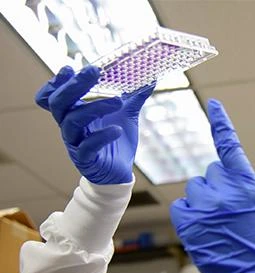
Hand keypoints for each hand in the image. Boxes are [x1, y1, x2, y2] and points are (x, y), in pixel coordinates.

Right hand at [35, 65, 153, 183]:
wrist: (120, 173)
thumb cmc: (117, 142)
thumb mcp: (125, 115)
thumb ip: (133, 97)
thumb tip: (150, 78)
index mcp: (74, 113)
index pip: (54, 96)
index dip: (57, 82)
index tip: (70, 67)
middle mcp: (70, 127)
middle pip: (59, 103)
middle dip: (75, 85)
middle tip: (94, 71)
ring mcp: (76, 143)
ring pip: (73, 122)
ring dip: (95, 107)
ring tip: (118, 101)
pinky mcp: (86, 159)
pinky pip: (88, 146)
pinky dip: (102, 136)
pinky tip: (117, 129)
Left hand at [170, 99, 254, 272]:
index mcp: (246, 186)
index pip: (230, 145)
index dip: (222, 122)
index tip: (214, 105)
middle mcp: (222, 193)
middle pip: (214, 171)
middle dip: (225, 184)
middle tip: (236, 209)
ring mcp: (202, 210)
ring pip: (198, 188)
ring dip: (208, 198)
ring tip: (222, 222)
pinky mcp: (187, 226)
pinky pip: (182, 206)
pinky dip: (192, 212)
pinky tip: (206, 226)